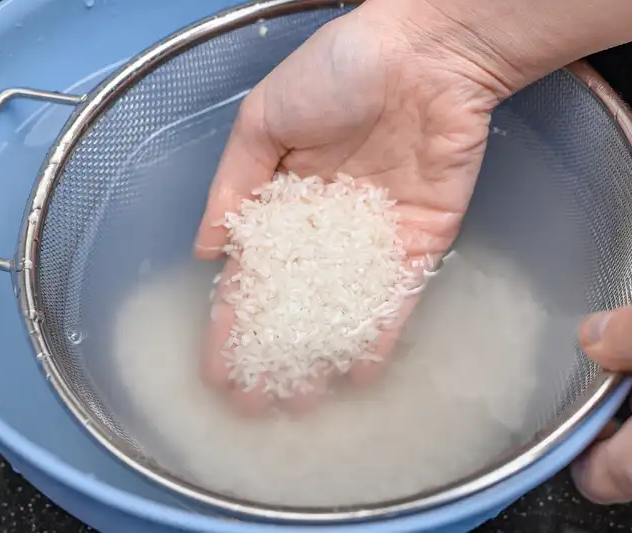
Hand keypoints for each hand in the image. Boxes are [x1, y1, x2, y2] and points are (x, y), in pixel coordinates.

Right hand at [193, 1, 510, 413]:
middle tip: (255, 399)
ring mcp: (375, 234)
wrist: (425, 54)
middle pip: (296, 297)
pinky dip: (380, 332)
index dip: (234, 316)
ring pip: (343, 304)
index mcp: (285, 193)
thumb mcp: (263, 118)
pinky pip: (397, 294)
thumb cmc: (339, 70)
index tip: (217, 364)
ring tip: (300, 399)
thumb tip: (206, 249)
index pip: (254, 268)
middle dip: (274, 347)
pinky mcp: (420, 239)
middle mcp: (327, 222)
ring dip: (322, 350)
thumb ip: (233, 185)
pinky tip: (358, 371)